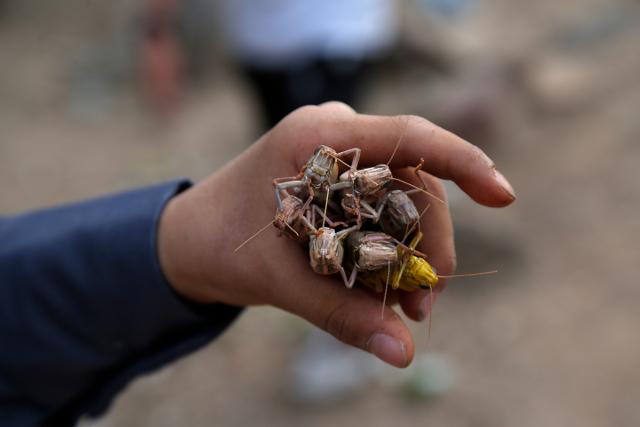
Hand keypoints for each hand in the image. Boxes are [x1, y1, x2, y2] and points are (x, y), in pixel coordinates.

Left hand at [157, 102, 515, 367]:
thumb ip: (340, 314)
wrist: (189, 240)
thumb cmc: (222, 246)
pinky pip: (387, 212)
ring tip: (403, 309)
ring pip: (406, 202)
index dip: (463, 162)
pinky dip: (394, 252)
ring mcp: (342, 157)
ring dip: (413, 256)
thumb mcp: (278, 280)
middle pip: (413, 184)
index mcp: (315, 138)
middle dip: (428, 246)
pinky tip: (388, 291)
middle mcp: (337, 137)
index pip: (407, 138)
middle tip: (422, 307)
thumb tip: (402, 354)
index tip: (504, 197)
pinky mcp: (344, 182)